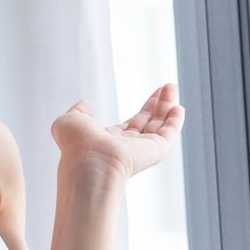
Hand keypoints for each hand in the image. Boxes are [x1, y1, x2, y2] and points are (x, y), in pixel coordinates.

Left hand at [50, 84, 183, 177]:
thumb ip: (79, 111)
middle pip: (149, 122)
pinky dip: (175, 121)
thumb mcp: (70, 121)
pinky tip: (178, 107)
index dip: (145, 109)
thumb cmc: (76, 145)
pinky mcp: (154, 151)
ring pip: (160, 125)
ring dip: (167, 106)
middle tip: (168, 87)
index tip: (154, 94)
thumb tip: (85, 103)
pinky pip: (169, 134)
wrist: (89, 163)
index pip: (133, 123)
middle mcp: (128, 146)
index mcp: (110, 140)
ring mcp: (142, 150)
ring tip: (172, 87)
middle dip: (159, 104)